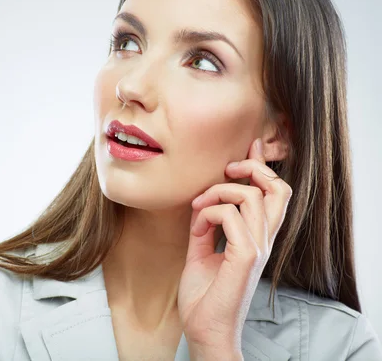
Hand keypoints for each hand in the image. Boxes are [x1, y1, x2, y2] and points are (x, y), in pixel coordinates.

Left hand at [177, 138, 292, 358]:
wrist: (205, 329)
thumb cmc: (204, 295)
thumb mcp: (202, 252)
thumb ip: (205, 227)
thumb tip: (201, 205)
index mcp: (257, 238)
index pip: (273, 195)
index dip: (263, 166)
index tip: (251, 146)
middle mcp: (264, 240)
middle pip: (278, 189)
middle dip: (251, 168)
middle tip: (225, 171)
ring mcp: (257, 248)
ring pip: (250, 196)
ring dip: (217, 192)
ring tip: (198, 208)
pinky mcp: (245, 257)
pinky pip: (231, 216)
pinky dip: (208, 214)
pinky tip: (197, 229)